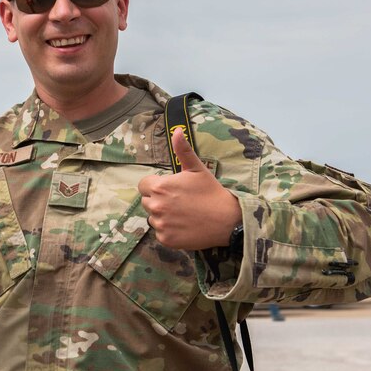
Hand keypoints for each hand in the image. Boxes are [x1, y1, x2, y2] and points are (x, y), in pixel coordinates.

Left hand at [137, 127, 240, 249]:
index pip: (143, 185)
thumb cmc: (211, 192)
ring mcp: (160, 224)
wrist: (226, 220)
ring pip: (152, 218)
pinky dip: (169, 230)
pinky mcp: (166, 240)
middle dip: (158, 200)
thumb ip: (183, 150)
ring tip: (182, 214)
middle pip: (147, 201)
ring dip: (162, 216)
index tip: (170, 189)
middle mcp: (156, 206)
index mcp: (160, 187)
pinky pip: (160, 233)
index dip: (155, 186)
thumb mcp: (197, 168)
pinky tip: (184, 226)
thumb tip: (176, 131)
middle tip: (179, 201)